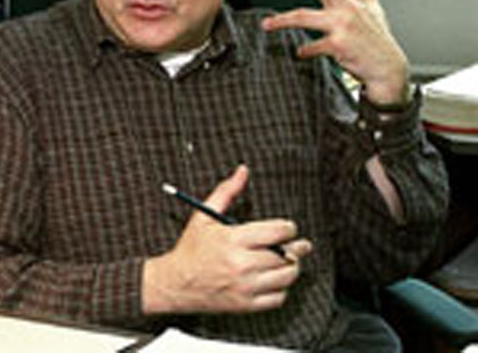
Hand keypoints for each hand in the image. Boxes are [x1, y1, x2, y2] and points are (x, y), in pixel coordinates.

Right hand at [142, 165, 312, 313]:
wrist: (175, 283)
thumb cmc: (191, 248)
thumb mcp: (204, 215)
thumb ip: (226, 191)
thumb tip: (242, 171)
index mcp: (233, 239)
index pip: (277, 232)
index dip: (289, 228)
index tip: (289, 228)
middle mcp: (241, 264)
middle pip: (286, 255)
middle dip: (298, 247)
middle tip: (301, 245)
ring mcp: (244, 286)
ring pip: (286, 277)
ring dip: (292, 267)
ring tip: (290, 261)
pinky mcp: (245, 304)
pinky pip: (277, 298)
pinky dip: (282, 289)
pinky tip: (275, 279)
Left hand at [261, 0, 408, 104]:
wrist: (388, 69)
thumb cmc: (379, 41)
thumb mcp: (376, 12)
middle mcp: (348, 7)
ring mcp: (343, 25)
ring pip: (305, 17)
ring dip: (282, 20)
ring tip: (266, 25)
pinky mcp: (339, 45)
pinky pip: (313, 46)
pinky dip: (304, 51)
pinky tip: (299, 53)